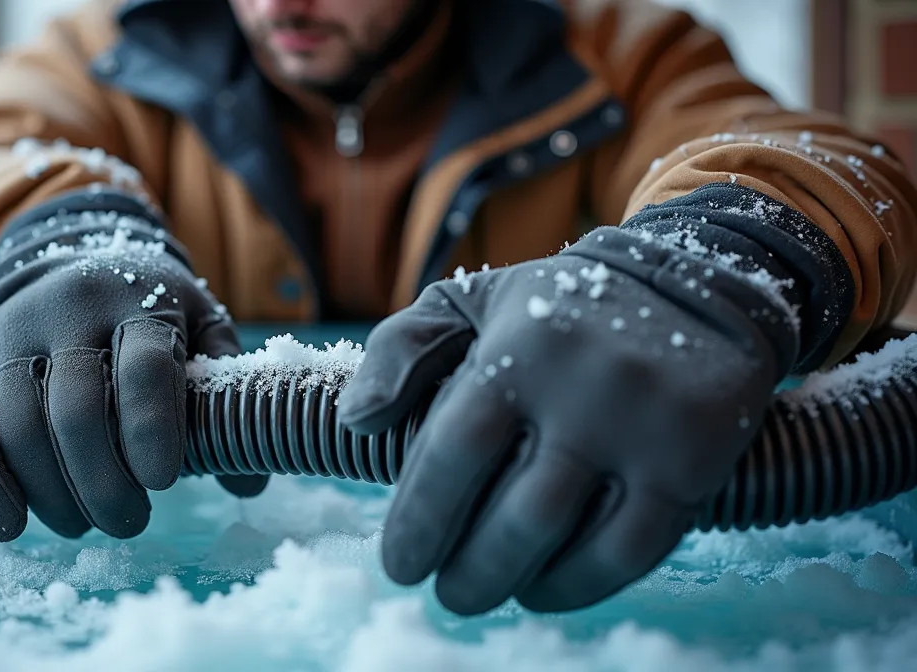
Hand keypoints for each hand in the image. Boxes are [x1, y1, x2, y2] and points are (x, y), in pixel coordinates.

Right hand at [0, 200, 265, 541]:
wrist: (75, 258)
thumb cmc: (152, 312)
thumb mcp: (201, 329)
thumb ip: (224, 397)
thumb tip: (248, 484)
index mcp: (139, 303)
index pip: (143, 366)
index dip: (151, 427)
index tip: (162, 481)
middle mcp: (69, 312)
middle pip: (76, 408)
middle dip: (102, 482)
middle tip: (129, 521)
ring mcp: (13, 334)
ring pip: (17, 423)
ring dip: (51, 492)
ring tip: (81, 525)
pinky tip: (7, 526)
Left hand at [338, 227, 797, 614]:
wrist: (695, 282)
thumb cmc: (557, 307)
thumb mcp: (470, 300)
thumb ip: (401, 349)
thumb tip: (356, 421)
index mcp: (519, 347)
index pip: (455, 449)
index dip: (420, 517)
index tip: (400, 562)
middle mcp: (586, 387)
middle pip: (513, 510)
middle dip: (466, 567)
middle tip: (444, 591)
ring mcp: (647, 426)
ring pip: (568, 535)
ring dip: (513, 579)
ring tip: (481, 591)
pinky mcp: (696, 459)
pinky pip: (633, 547)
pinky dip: (580, 583)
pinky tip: (544, 588)